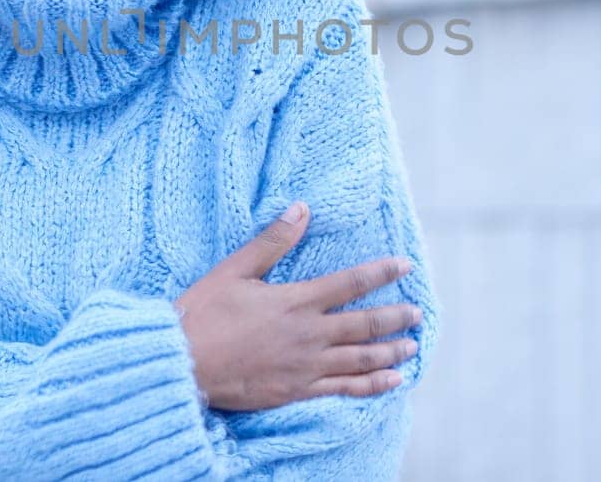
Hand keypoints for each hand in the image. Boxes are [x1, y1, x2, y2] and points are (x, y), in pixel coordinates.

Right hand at [172, 201, 422, 411]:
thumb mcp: (234, 270)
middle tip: (418, 312)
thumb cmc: (203, 315)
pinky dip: (372, 386)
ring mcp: (306, 366)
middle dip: (396, 317)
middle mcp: (309, 334)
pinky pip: (344, 389)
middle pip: (365, 324)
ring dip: (391, 351)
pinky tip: (392, 382)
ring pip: (361, 359)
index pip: (351, 283)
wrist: (182, 365)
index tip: (406, 265)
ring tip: (412, 346)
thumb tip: (301, 209)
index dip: (382, 272)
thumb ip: (272, 242)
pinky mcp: (297, 391)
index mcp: (296, 300)